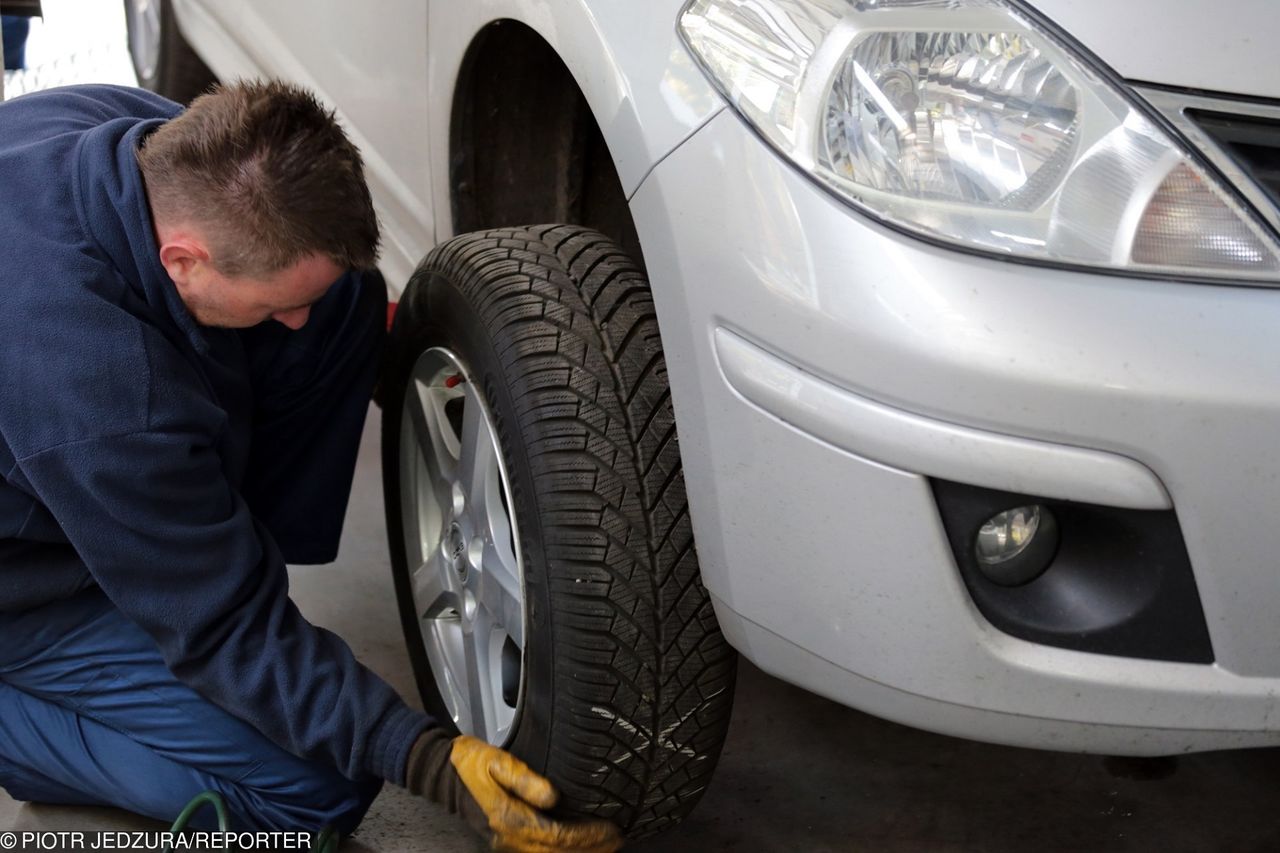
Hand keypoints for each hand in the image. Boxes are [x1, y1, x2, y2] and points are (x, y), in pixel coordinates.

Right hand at [406, 729, 622, 851]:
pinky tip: (573, 847)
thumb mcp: (496, 761)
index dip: (587, 836)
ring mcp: (505, 843)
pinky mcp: (504, 841)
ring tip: (603, 847)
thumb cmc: (470, 763)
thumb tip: (553, 796)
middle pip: (556, 852)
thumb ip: (524, 778)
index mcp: (509, 818)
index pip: (557, 835)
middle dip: (589, 849)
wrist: (441, 774)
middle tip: (616, 840)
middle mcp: (508, 838)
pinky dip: (560, 852)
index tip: (610, 829)